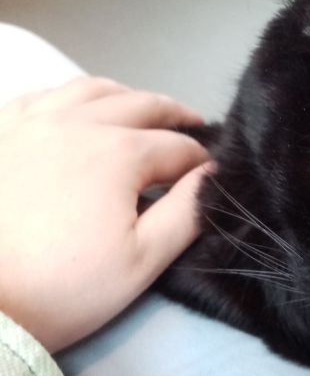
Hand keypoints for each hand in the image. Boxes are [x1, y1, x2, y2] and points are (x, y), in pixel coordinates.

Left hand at [0, 77, 209, 351]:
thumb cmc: (60, 287)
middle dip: (174, 115)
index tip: (211, 173)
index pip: (178, 147)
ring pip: (91, 89)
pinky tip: (76, 109)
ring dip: (126, 96)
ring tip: (140, 109)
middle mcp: (78, 122)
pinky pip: (43, 94)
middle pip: (141, 104)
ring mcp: (32, 121)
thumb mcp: (141, 262)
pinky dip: (72, 96)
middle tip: (194, 126)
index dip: (201, 160)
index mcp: (120, 151)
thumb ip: (186, 212)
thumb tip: (211, 175)